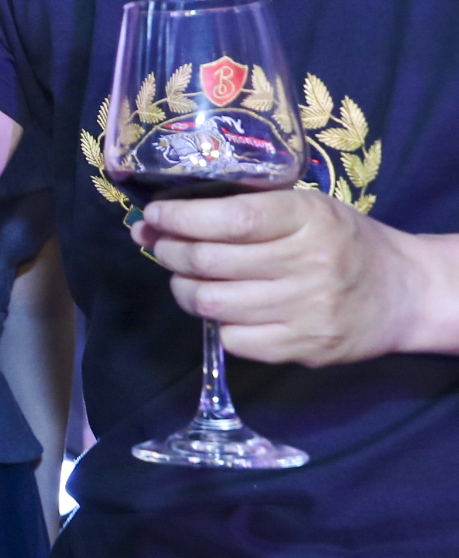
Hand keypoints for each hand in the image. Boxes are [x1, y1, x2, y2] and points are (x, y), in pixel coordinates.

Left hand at [139, 190, 451, 365]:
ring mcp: (305, 310)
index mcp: (308, 218)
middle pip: (208, 262)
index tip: (155, 215)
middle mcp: (307, 263)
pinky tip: (226, 308)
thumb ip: (242, 210)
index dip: (180, 218)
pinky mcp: (301, 348)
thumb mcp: (305, 209)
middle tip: (162, 245)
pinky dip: (216, 323)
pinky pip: (232, 339)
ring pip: (211, 303)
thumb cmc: (341, 241)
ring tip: (188, 277)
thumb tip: (158, 220)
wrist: (402, 293)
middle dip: (169, 251)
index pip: (230, 219)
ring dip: (184, 288)